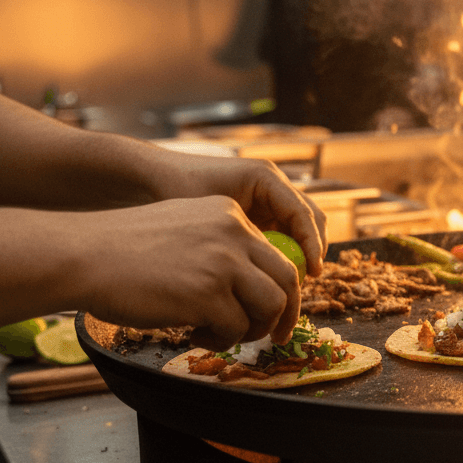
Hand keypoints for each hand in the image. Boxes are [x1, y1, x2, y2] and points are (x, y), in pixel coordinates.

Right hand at [74, 197, 301, 349]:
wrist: (82, 255)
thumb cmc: (122, 250)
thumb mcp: (183, 229)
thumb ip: (219, 247)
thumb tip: (247, 286)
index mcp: (229, 215)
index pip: (276, 254)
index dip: (280, 288)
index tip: (277, 311)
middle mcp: (234, 233)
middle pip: (287, 279)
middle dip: (285, 314)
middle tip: (276, 337)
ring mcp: (224, 263)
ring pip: (270, 306)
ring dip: (252, 329)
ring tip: (222, 334)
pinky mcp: (208, 294)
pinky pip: (235, 328)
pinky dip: (220, 340)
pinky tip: (193, 333)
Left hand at [148, 152, 326, 276]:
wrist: (150, 180)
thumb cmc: (174, 191)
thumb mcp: (209, 214)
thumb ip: (238, 235)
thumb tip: (271, 269)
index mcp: (265, 177)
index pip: (303, 213)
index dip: (312, 244)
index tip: (312, 273)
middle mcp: (272, 186)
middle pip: (311, 220)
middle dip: (313, 251)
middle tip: (303, 283)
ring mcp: (267, 199)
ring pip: (300, 230)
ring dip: (299, 256)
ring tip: (288, 285)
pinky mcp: (259, 212)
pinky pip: (282, 235)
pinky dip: (281, 256)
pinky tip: (267, 278)